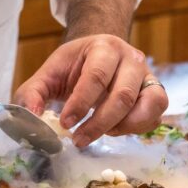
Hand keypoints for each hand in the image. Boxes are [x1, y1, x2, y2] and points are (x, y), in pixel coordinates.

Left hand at [14, 34, 167, 146]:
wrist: (100, 55)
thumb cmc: (74, 67)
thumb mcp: (49, 74)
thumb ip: (33, 94)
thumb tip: (31, 118)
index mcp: (104, 47)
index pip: (96, 76)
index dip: (80, 103)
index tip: (65, 124)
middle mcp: (132, 59)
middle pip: (123, 96)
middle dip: (99, 124)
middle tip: (79, 140)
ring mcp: (148, 76)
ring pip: (147, 106)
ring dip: (122, 127)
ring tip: (101, 133)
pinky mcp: (156, 94)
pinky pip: (155, 117)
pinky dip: (136, 129)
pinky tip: (115, 129)